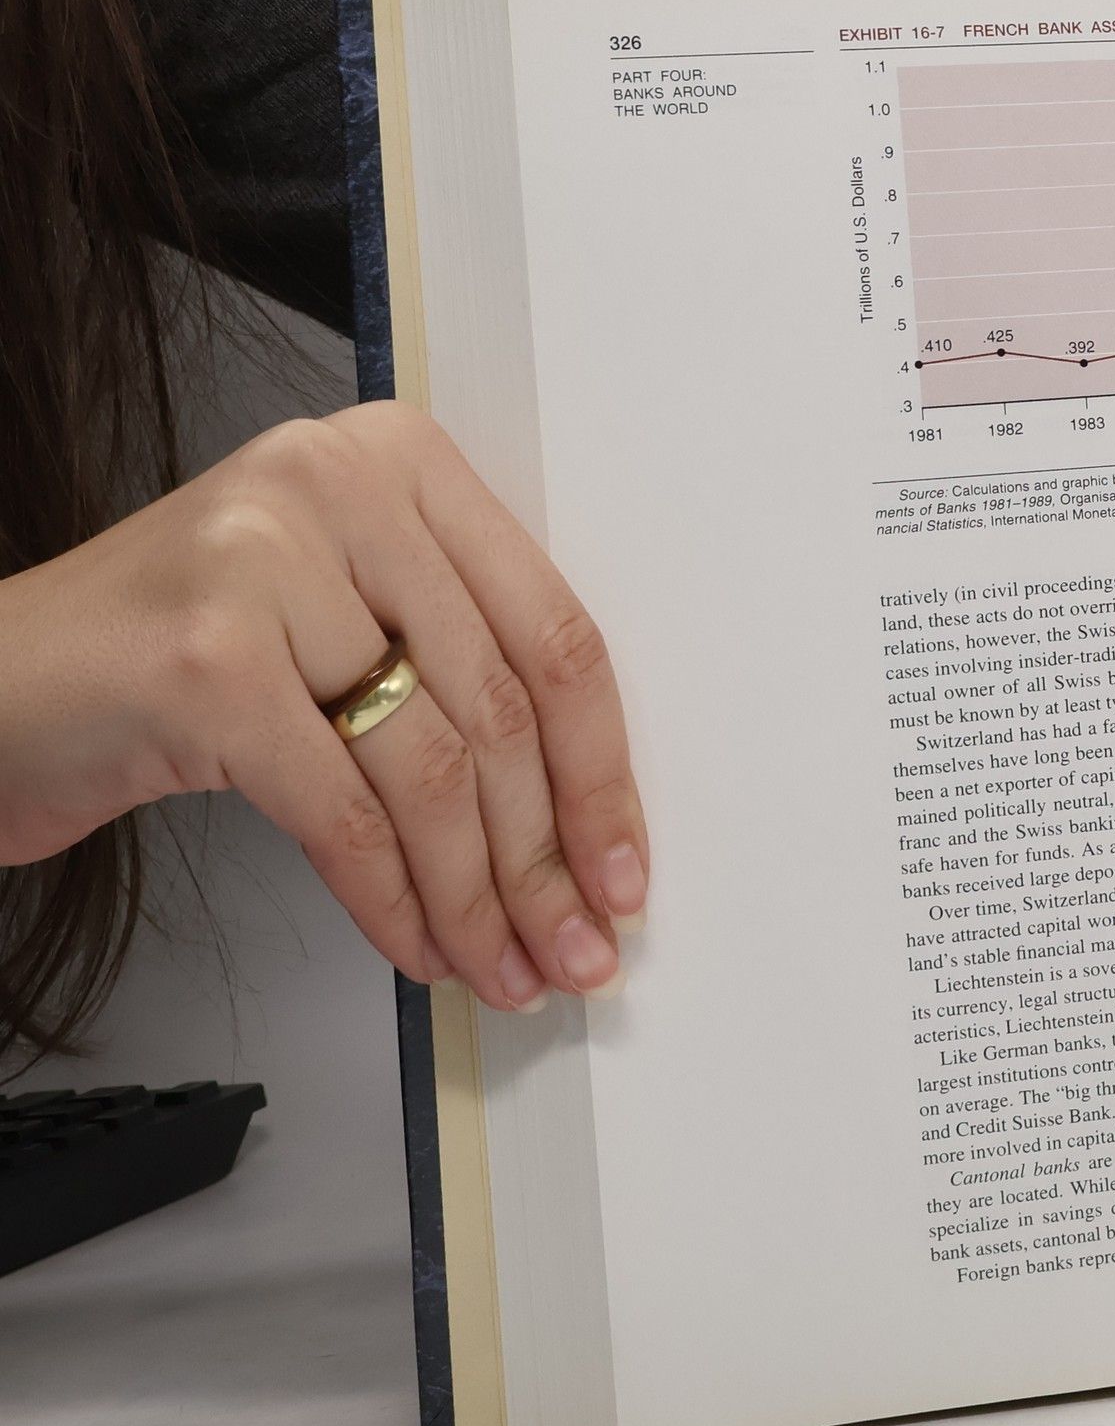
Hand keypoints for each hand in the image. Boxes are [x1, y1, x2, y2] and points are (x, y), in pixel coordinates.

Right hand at [0, 402, 646, 1009]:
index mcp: (400, 460)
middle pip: (503, 710)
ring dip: (482, 898)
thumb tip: (584, 824)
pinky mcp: (205, 661)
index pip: (555, 631)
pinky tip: (423, 948)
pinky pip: (348, 817)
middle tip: (578, 946)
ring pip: (434, 772)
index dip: (602, 771)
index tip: (623, 865)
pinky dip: (397, 902)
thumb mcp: (342, 623)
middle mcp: (338, 485)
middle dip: (548, 859)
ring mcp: (264, 563)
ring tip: (509, 966)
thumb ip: (458, 675)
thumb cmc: (178, 654)